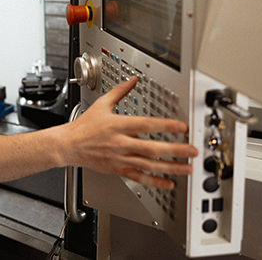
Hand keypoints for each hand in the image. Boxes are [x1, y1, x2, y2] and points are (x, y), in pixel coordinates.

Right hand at [68, 76, 197, 188]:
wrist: (69, 145)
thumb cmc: (84, 126)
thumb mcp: (102, 104)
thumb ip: (119, 91)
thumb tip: (132, 80)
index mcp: (118, 125)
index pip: (146, 125)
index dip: (165, 126)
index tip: (181, 127)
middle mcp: (121, 143)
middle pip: (152, 148)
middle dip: (176, 150)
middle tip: (193, 151)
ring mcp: (120, 158)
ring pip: (150, 165)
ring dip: (171, 167)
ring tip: (188, 168)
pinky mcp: (118, 170)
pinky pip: (140, 177)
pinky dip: (155, 181)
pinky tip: (168, 183)